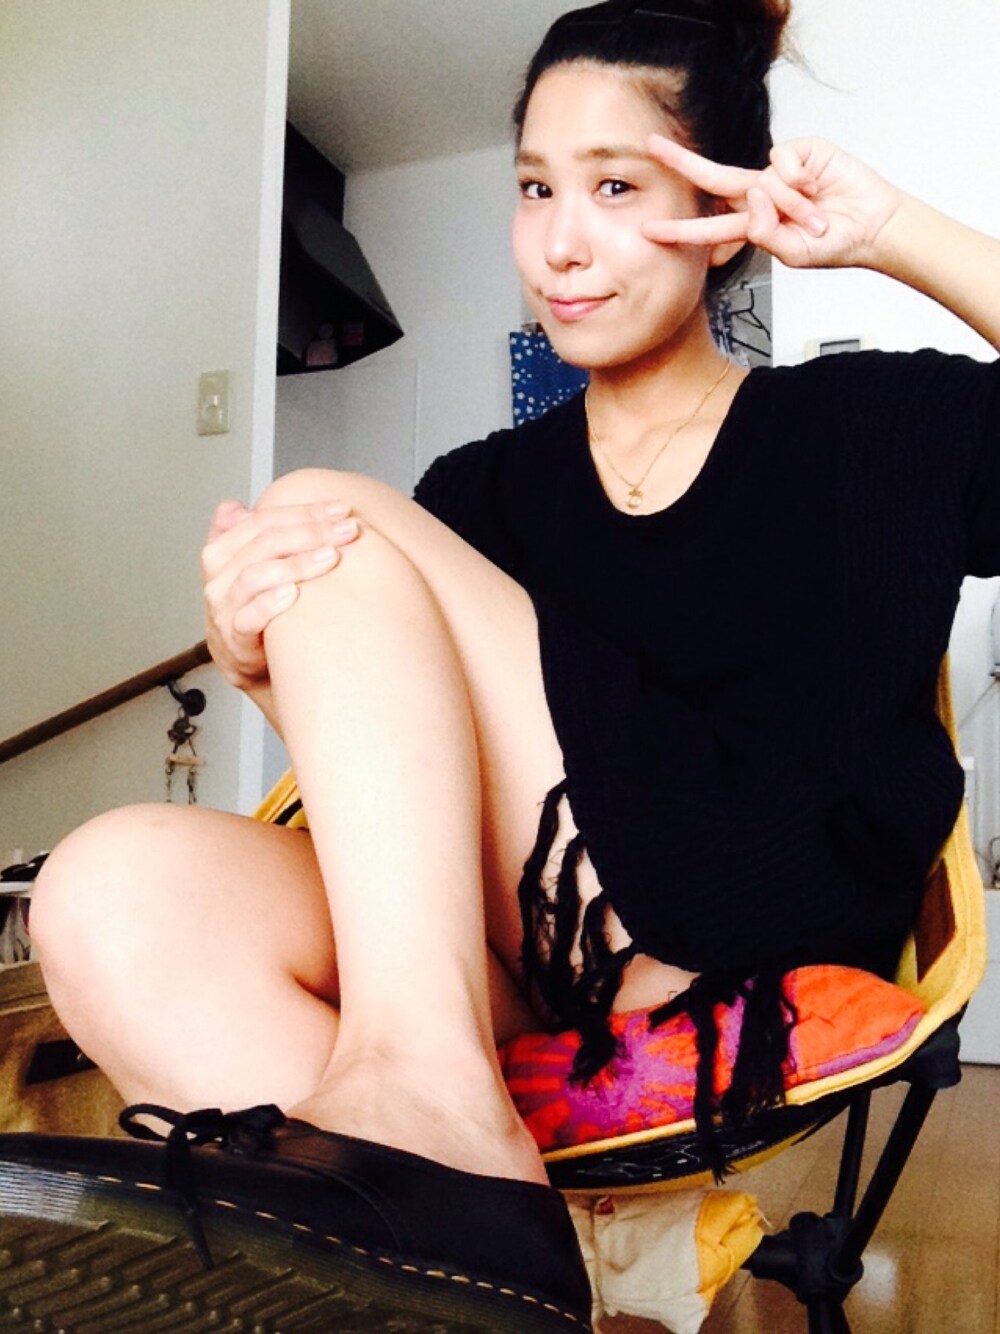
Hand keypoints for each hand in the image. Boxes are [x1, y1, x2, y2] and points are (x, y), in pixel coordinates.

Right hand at [201, 498, 360, 689]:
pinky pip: (248, 619)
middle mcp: (219, 576)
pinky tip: (295, 593)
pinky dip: (270, 604)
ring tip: (332, 557)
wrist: (248, 663)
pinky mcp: (233, 640)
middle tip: (347, 530)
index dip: (303, 511)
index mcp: (223, 550)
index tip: (342, 508)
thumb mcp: (251, 566)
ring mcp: (223, 608)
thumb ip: (248, 535)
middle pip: (264, 542)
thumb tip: (232, 506)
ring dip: (297, 564)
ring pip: (256, 576)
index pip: (263, 520)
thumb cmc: (254, 607)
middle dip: (310, 531)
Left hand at [642, 135, 906, 271]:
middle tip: (651, 147)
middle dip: (681, 162)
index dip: (681, 230)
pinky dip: (801, 178)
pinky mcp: (801, 151)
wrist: (871, 226)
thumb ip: (766, 233)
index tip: (650, 229)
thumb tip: (754, 196)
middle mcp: (761, 194)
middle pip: (713, 179)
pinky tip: (819, 185)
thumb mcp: (793, 254)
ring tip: (817, 217)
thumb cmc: (833, 244)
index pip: (710, 228)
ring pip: (763, 182)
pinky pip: (784, 160)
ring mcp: (778, 172)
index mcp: (754, 224)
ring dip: (792, 205)